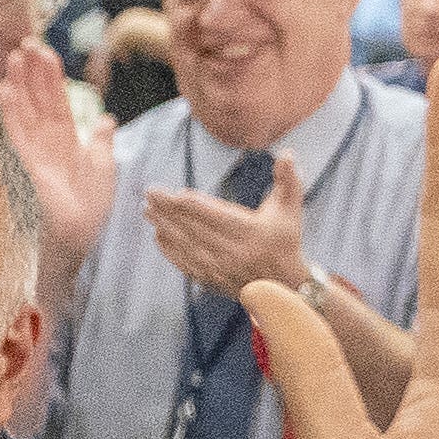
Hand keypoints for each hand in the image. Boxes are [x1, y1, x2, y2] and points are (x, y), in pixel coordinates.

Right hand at [0, 38, 112, 250]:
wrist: (75, 239)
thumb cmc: (87, 211)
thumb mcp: (104, 170)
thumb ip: (101, 142)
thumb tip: (107, 118)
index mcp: (65, 143)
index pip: (57, 103)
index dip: (51, 78)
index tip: (46, 53)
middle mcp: (46, 143)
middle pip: (38, 101)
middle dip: (33, 73)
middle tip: (27, 43)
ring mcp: (34, 153)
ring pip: (25, 111)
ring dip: (19, 84)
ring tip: (15, 57)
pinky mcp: (26, 165)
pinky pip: (18, 133)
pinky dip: (12, 111)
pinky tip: (7, 89)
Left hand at [145, 147, 305, 300]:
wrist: (283, 284)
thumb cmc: (285, 239)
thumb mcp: (290, 207)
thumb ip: (289, 179)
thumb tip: (288, 153)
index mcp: (250, 232)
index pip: (215, 215)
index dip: (192, 204)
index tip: (173, 192)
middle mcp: (233, 252)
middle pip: (194, 228)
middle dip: (169, 210)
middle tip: (150, 193)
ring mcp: (220, 268)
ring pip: (186, 245)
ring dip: (164, 226)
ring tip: (148, 210)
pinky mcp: (211, 279)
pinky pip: (184, 262)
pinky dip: (169, 248)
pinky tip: (158, 234)